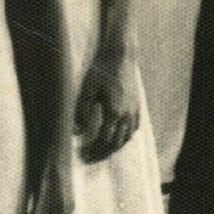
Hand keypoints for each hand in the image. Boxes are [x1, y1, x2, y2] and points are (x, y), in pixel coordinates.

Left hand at [75, 46, 140, 162]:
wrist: (120, 55)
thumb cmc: (100, 70)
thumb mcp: (86, 89)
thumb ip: (82, 111)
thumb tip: (77, 132)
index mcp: (115, 112)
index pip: (105, 140)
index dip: (94, 150)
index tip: (83, 154)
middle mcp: (128, 115)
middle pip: (117, 142)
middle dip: (102, 152)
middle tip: (89, 157)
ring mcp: (135, 111)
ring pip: (127, 137)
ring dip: (114, 147)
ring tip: (101, 151)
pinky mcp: (137, 105)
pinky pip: (134, 128)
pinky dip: (125, 136)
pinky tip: (118, 137)